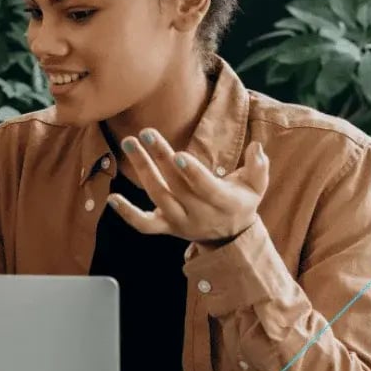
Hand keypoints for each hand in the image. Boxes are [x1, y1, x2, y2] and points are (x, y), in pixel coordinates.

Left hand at [110, 129, 268, 245]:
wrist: (229, 237)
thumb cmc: (240, 201)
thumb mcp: (256, 186)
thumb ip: (258, 167)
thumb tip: (256, 148)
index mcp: (223, 202)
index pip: (205, 187)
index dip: (192, 173)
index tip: (177, 154)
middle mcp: (199, 214)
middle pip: (175, 185)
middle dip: (159, 158)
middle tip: (146, 133)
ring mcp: (180, 222)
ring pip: (157, 196)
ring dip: (142, 169)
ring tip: (130, 143)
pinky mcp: (165, 227)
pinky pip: (144, 225)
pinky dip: (127, 214)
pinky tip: (112, 198)